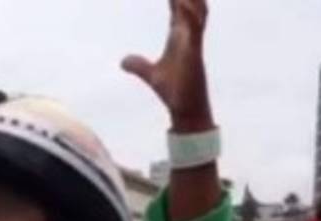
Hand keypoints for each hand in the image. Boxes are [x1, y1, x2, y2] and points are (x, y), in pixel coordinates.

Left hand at [121, 0, 212, 131]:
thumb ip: (138, 65)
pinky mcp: (195, 54)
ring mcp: (193, 43)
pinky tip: (182, 4)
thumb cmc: (174, 91)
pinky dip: (190, 16)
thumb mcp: (151, 75)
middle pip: (189, 3)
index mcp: (179, 36)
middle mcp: (188, 35)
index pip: (176, 7)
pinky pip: (195, 30)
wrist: (185, 109)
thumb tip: (123, 61)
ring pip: (197, 11)